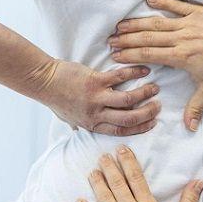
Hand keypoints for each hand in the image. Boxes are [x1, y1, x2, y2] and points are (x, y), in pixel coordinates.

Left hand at [36, 59, 161, 135]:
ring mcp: (97, 97)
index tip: (152, 123)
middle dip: (147, 114)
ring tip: (155, 89)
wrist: (44, 81)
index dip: (140, 128)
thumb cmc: (56, 99)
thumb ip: (80, 124)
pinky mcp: (96, 81)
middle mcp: (96, 113)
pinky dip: (135, 73)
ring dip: (145, 94)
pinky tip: (144, 71)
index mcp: (92, 124)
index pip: (121, 130)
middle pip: (129, 118)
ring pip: (128, 99)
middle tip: (158, 107)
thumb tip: (80, 129)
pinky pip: (120, 77)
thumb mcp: (69, 118)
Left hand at [77, 146, 202, 201]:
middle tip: (102, 156)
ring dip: (97, 183)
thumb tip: (199, 181)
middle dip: (109, 167)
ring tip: (92, 172)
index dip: (128, 161)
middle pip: (117, 184)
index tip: (121, 149)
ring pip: (104, 199)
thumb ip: (189, 200)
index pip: (136, 178)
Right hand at [108, 0, 202, 130]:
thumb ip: (196, 107)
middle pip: (148, 38)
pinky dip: (162, 2)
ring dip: (137, 23)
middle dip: (127, 39)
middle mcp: (182, 38)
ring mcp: (189, 23)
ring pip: (157, 22)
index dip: (130, 55)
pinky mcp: (199, 12)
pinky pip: (177, 5)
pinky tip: (149, 0)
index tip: (115, 55)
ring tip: (120, 24)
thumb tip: (189, 129)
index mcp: (181, 57)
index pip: (149, 55)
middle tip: (110, 40)